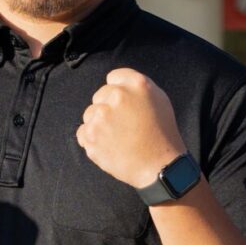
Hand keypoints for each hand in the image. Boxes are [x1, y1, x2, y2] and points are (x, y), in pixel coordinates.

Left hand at [76, 68, 184, 189]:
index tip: (125, 106)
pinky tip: (109, 146)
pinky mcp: (91, 136)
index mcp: (137, 85)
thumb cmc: (162, 135)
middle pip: (100, 95)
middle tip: (123, 125)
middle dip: (108, 107)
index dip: (118, 92)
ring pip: (89, 114)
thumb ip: (136, 87)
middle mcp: (117, 97)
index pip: (114, 77)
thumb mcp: (159, 100)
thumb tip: (116, 85)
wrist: (158, 167)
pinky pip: (83, 133)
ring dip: (99, 124)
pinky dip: (92, 140)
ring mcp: (101, 117)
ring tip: (117, 138)